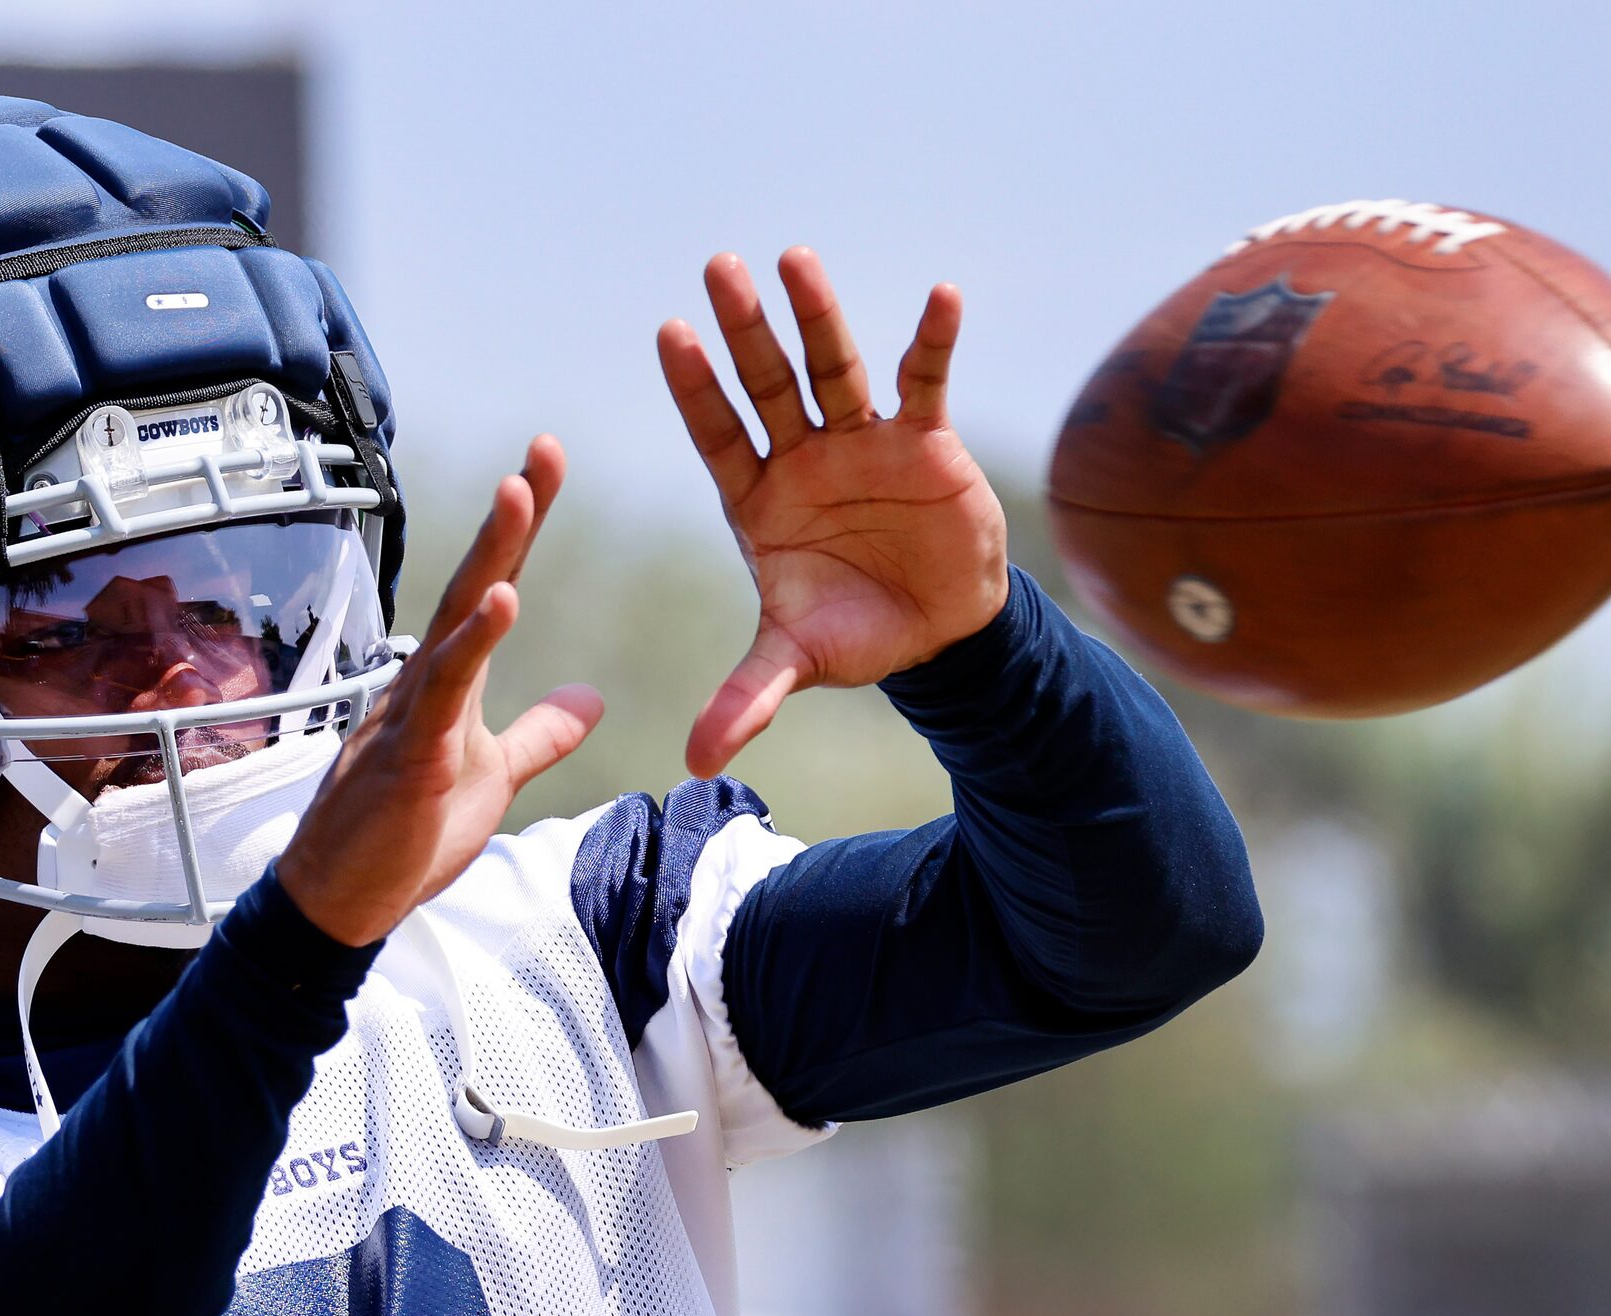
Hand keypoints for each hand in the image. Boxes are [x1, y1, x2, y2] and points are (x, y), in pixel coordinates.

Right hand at [276, 438, 603, 946]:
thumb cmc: (404, 838)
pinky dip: (472, 642)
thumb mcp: (493, 777)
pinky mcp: (409, 756)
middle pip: (474, 582)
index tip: (547, 465)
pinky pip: (442, 691)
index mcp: (449, 682)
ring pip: (454, 622)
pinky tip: (503, 601)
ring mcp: (411, 715)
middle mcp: (426, 681)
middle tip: (543, 448)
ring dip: (490, 556)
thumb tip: (592, 698)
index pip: (492, 589)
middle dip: (511, 516)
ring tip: (519, 492)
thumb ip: (540, 734)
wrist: (341, 903)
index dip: (521, 530)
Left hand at [659, 248, 1009, 777]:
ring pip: (834, 367)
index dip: (696, 388)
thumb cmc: (854, 635)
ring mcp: (861, 441)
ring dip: (819, 314)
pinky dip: (933, 340)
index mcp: (759, 499)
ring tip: (795, 258)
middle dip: (746, 329)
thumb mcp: (795, 664)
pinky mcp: (922, 440)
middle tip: (718, 266)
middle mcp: (802, 457)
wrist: (937, 633)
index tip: (669, 333)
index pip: (718, 432)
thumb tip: (696, 762)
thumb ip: (748, 698)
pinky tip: (941, 295)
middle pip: (768, 383)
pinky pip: (925, 380)